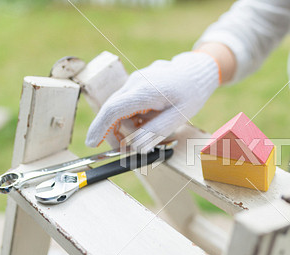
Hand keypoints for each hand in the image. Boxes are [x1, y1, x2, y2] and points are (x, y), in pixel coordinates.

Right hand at [85, 51, 219, 150]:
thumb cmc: (191, 93)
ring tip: (153, 127)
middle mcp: (135, 82)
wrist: (197, 70)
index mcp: (144, 91)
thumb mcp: (178, 116)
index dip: (100, 128)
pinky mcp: (137, 82)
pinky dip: (134, 116)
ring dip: (129, 124)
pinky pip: (128, 102)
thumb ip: (155, 131)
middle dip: (115, 132)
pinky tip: (152, 118)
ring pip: (121, 108)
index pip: (113, 110)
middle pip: (113, 110)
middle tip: (126, 149)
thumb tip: (134, 148)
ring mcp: (134, 80)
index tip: (92, 144)